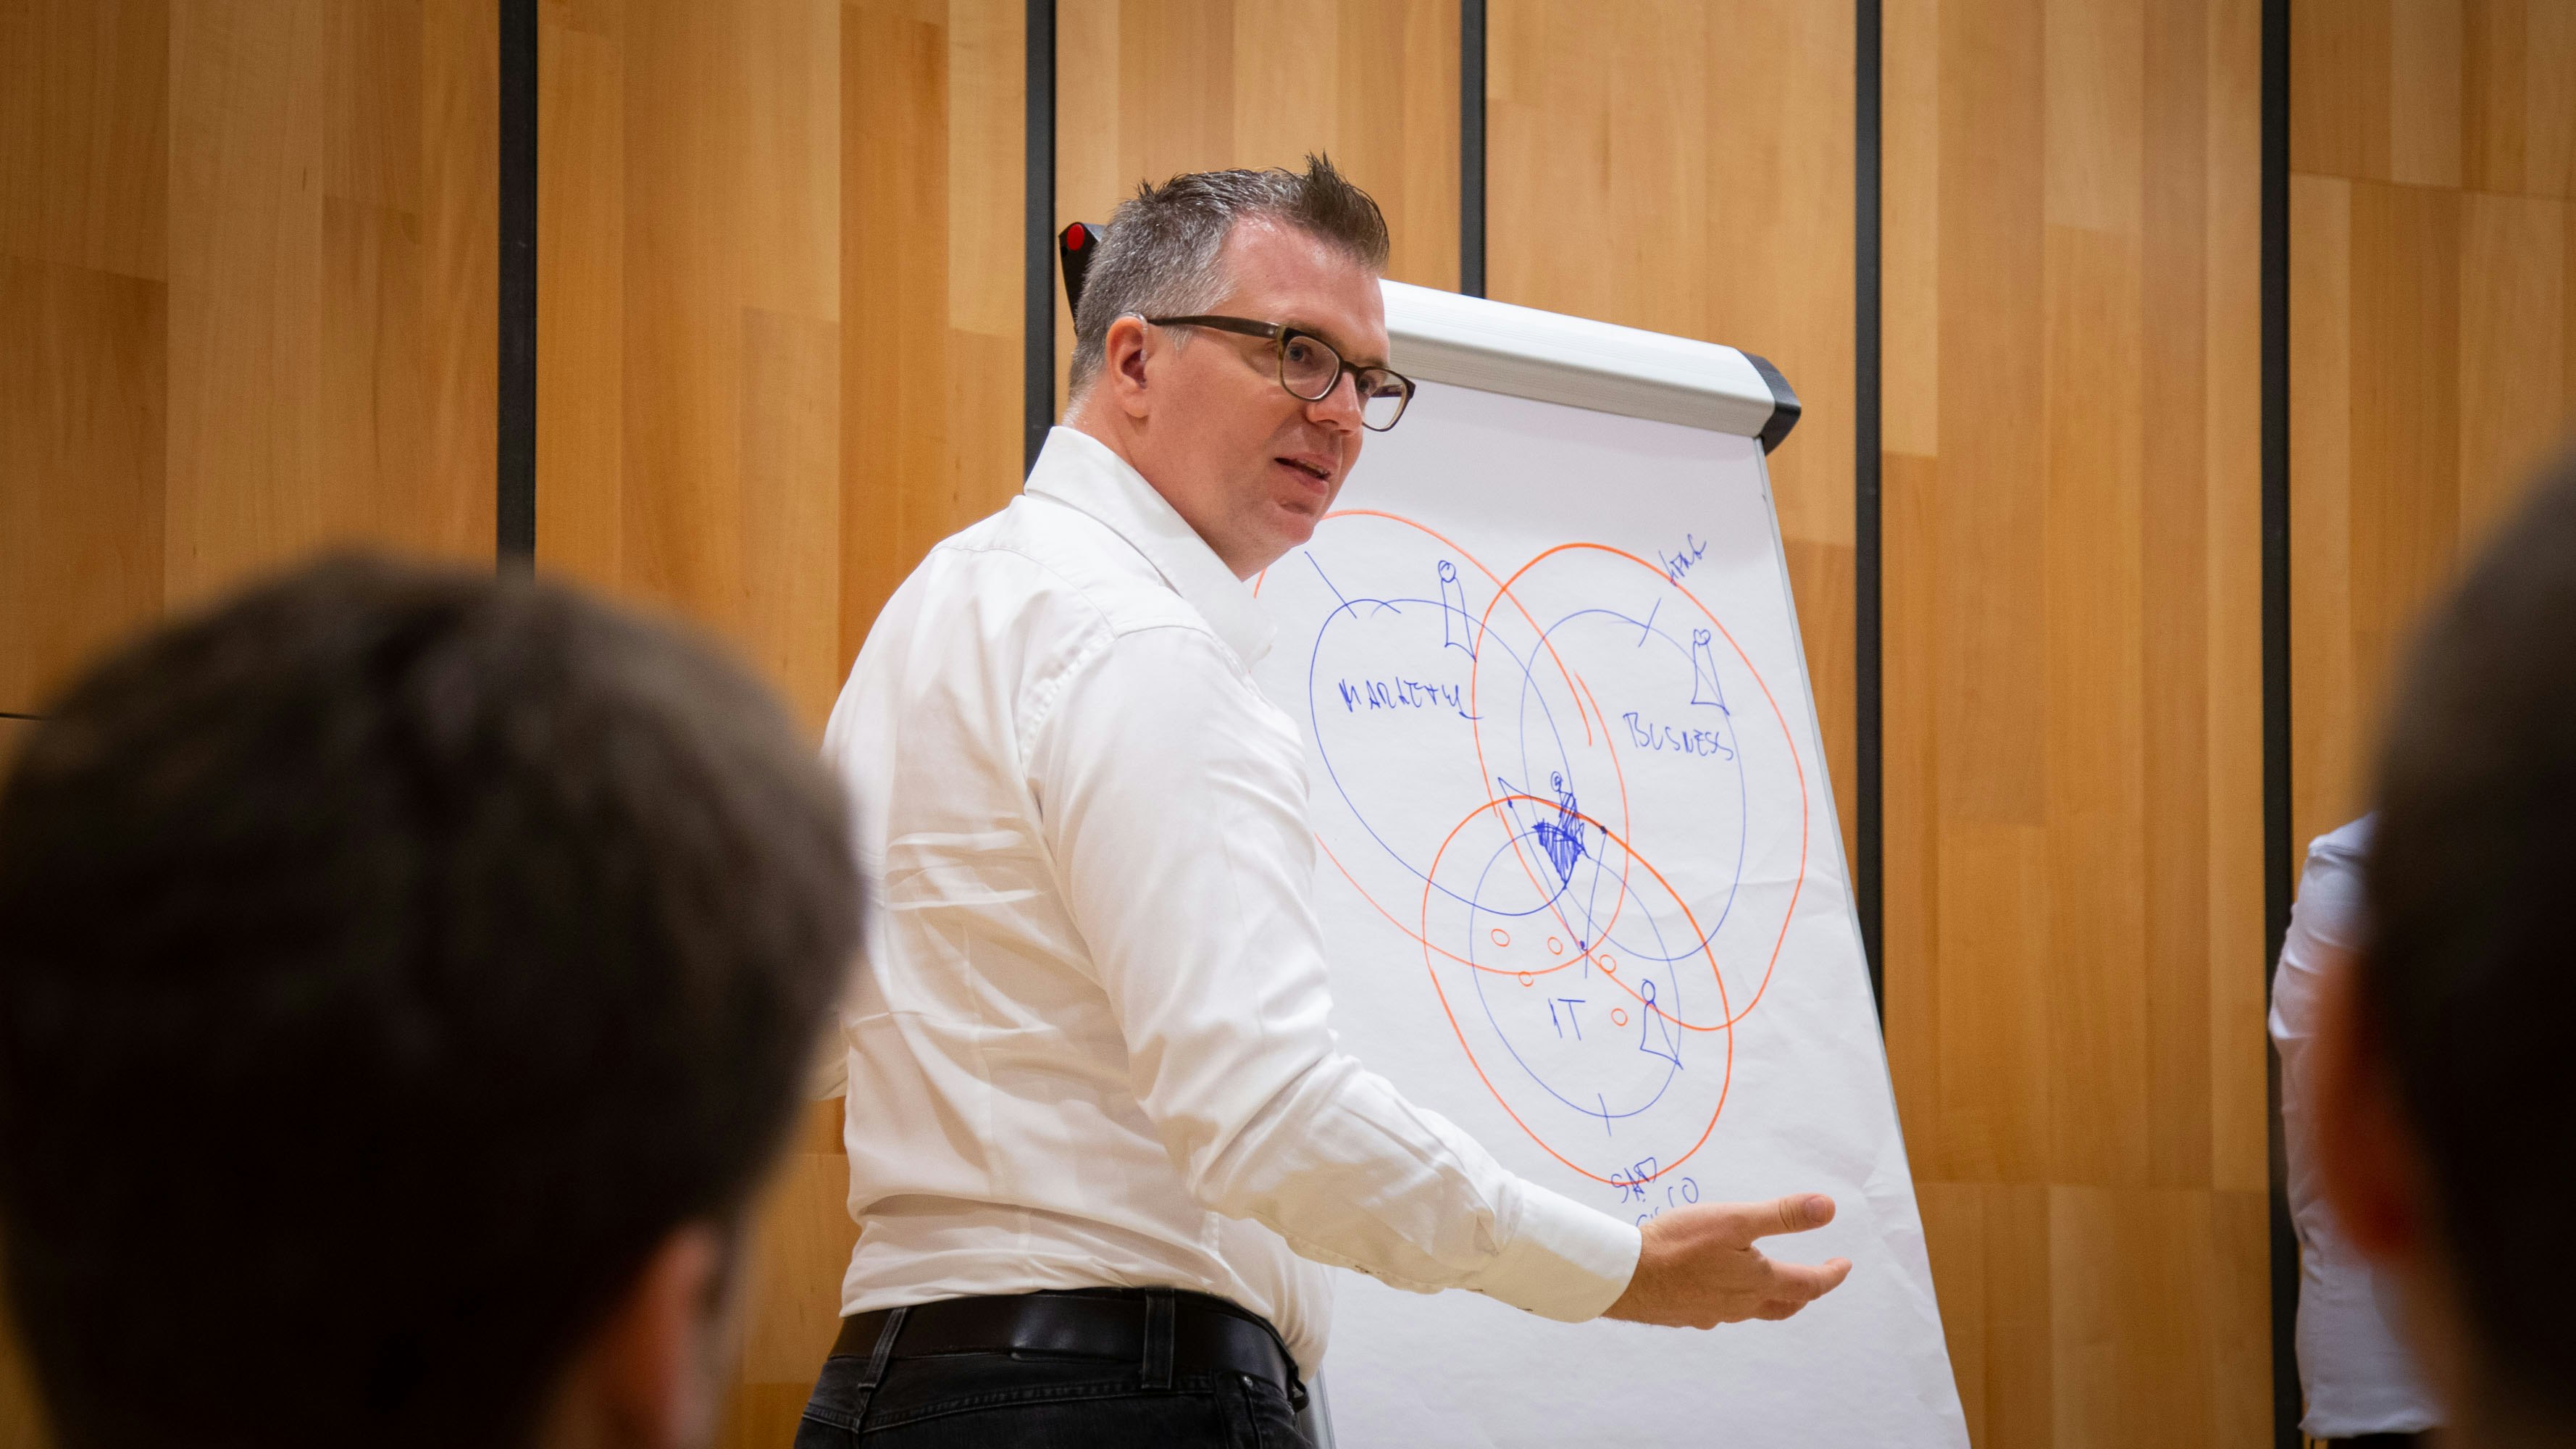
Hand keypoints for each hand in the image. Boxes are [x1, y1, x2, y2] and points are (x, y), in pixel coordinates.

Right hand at [1600, 1194, 1852, 1327]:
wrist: (1627, 1277)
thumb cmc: (1679, 1245)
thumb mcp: (1735, 1220)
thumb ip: (1782, 1216)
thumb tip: (1828, 1209)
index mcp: (1758, 1282)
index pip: (1808, 1284)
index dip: (1830, 1275)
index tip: (1843, 1266)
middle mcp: (1740, 1305)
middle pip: (1783, 1305)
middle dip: (1804, 1293)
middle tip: (1814, 1280)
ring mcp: (1712, 1314)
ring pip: (1751, 1310)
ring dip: (1768, 1297)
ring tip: (1767, 1282)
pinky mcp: (1687, 1314)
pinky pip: (1720, 1311)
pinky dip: (1731, 1299)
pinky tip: (1716, 1288)